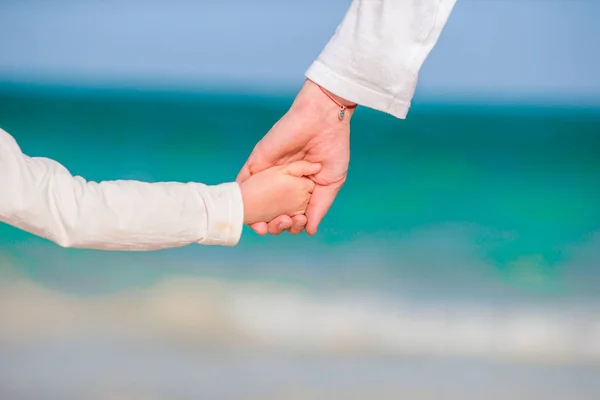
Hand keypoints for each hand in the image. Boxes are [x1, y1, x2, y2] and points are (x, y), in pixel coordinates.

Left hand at [237, 79, 354, 235]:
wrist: (324, 120)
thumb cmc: (333, 147)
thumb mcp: (331, 182)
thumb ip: (320, 207)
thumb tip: (310, 231)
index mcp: (300, 190)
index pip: (291, 215)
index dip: (292, 226)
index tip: (299, 224)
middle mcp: (282, 184)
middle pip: (271, 213)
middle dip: (275, 226)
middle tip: (285, 223)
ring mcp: (268, 174)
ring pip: (256, 203)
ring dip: (256, 219)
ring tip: (264, 227)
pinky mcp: (258, 162)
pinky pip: (243, 182)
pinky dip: (242, 198)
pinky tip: (246, 212)